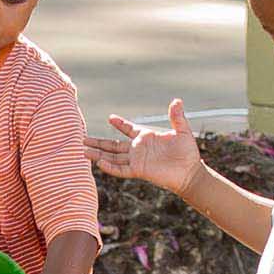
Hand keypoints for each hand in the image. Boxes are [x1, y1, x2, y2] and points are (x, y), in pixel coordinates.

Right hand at [88, 98, 204, 194]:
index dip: (120, 124)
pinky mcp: (138, 170)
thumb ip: (176, 117)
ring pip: (112, 157)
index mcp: (146, 137)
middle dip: (98, 142)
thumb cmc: (187, 152)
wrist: (190, 172)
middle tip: (82, 139)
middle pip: (113, 145)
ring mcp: (136, 160)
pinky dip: (110, 167)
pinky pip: (121, 169)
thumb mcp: (182, 131)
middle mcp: (138, 149)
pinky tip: (99, 163)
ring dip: (98, 154)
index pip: (128, 129)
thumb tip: (177, 100)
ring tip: (83, 151)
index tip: (110, 118)